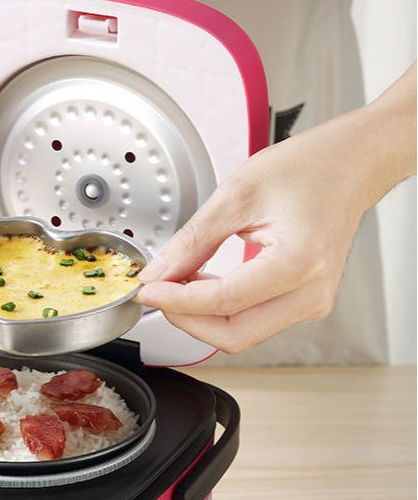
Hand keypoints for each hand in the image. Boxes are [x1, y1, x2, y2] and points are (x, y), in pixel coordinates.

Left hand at [135, 117, 371, 352]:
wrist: (353, 164)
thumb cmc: (309, 168)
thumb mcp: (237, 194)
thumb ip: (192, 240)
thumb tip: (158, 272)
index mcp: (299, 263)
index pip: (223, 302)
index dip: (176, 301)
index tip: (147, 289)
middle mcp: (311, 293)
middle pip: (232, 335)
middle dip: (186, 318)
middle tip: (158, 290)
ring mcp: (311, 303)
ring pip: (240, 334)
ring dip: (201, 316)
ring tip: (179, 282)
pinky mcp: (303, 304)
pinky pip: (251, 322)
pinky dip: (219, 311)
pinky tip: (202, 284)